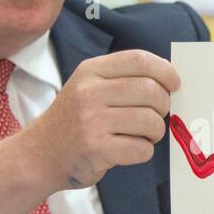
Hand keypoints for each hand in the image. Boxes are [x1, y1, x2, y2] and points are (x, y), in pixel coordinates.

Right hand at [32, 49, 180, 189]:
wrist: (39, 154)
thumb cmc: (74, 120)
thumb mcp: (89, 87)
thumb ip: (122, 80)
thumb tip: (170, 82)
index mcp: (91, 71)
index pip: (139, 60)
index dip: (165, 71)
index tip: (175, 84)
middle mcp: (90, 92)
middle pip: (150, 91)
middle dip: (164, 105)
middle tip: (157, 115)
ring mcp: (91, 121)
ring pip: (150, 121)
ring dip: (155, 131)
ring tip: (143, 135)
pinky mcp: (96, 149)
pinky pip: (141, 149)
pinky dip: (144, 151)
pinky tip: (129, 150)